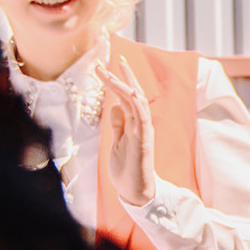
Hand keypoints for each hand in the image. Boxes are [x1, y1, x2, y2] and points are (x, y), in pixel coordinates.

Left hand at [99, 57, 158, 205]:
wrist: (136, 192)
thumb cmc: (126, 170)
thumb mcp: (117, 143)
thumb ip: (118, 125)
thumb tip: (114, 107)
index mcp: (135, 123)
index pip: (128, 96)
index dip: (119, 80)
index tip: (106, 66)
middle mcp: (141, 124)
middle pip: (134, 93)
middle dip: (123, 75)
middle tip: (112, 57)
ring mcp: (143, 131)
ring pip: (136, 101)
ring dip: (124, 85)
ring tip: (111, 71)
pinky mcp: (143, 141)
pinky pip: (141, 118)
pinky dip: (135, 103)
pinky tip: (126, 92)